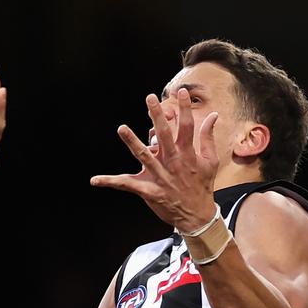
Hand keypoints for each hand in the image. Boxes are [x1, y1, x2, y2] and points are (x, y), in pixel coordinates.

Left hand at [89, 88, 219, 230]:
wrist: (197, 215)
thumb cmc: (202, 185)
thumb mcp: (210, 161)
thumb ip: (208, 137)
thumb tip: (213, 115)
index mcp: (187, 154)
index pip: (187, 127)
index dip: (185, 109)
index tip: (181, 92)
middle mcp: (173, 162)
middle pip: (165, 135)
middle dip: (158, 116)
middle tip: (150, 99)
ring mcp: (160, 176)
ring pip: (144, 156)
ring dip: (132, 142)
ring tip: (121, 128)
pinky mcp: (149, 190)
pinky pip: (127, 184)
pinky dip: (110, 182)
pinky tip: (94, 180)